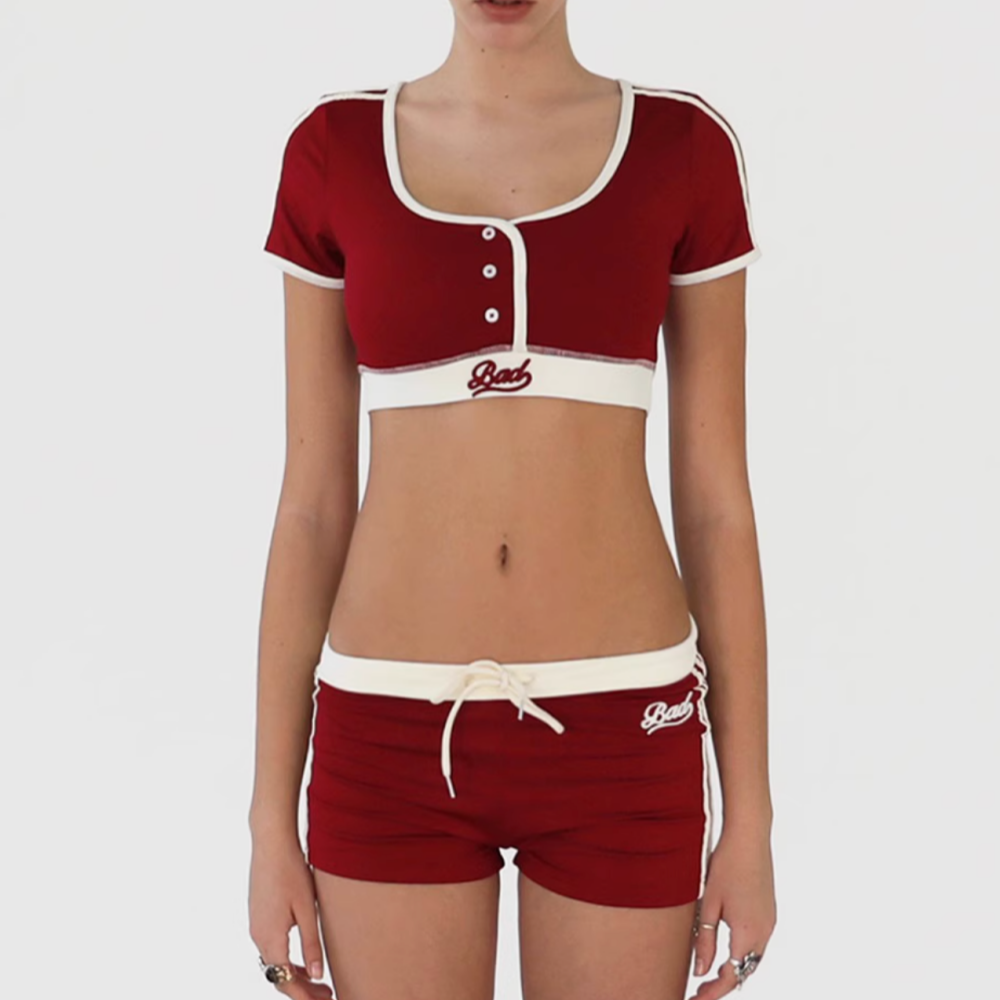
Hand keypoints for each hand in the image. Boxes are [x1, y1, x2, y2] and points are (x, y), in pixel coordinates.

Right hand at [249, 834, 333, 998]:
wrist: (271, 843)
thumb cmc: (291, 871)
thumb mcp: (307, 909)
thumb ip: (312, 943)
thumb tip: (317, 975)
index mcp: (269, 938)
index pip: (285, 980)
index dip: (303, 997)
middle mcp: (258, 936)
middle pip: (278, 975)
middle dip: (301, 989)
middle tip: (326, 995)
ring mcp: (257, 926)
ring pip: (275, 962)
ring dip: (295, 975)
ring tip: (319, 982)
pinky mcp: (259, 916)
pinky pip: (272, 948)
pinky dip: (288, 959)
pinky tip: (304, 958)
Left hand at [689, 826, 775, 997]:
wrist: (749, 837)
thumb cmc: (727, 864)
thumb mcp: (709, 904)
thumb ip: (705, 941)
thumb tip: (700, 971)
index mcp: (748, 933)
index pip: (731, 976)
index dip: (712, 992)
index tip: (695, 999)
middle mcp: (764, 932)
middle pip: (745, 972)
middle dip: (723, 985)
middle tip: (699, 991)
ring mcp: (769, 922)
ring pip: (753, 959)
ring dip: (734, 970)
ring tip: (709, 975)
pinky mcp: (769, 912)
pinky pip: (757, 944)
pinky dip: (743, 954)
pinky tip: (727, 951)